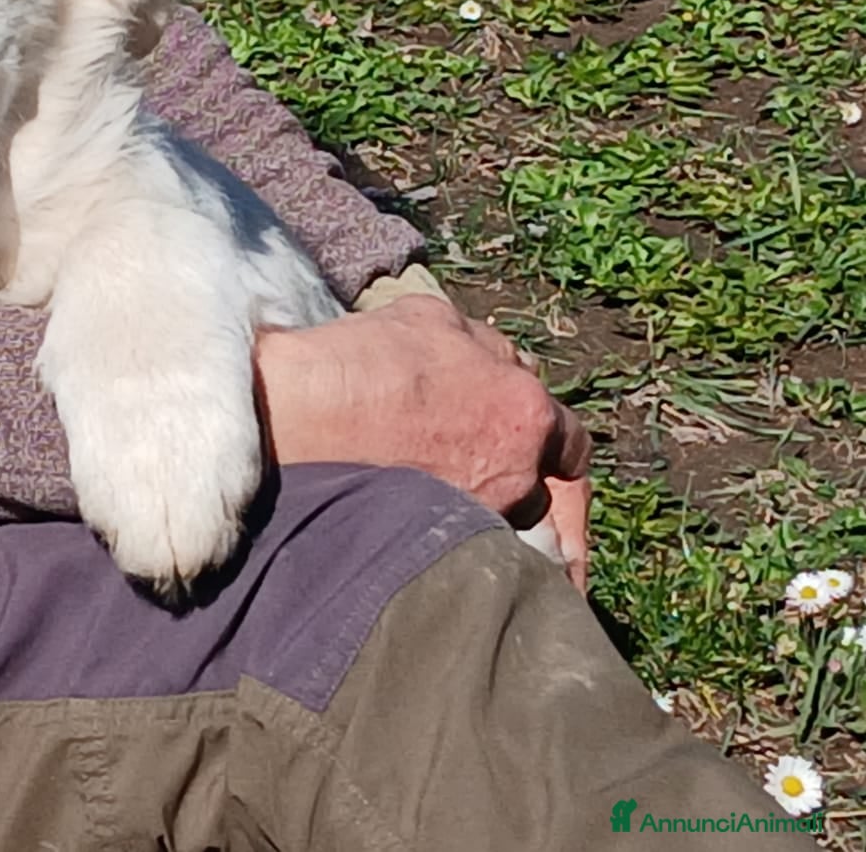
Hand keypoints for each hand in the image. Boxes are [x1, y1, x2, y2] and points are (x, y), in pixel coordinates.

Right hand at [253, 294, 592, 590]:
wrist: (296, 418)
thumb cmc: (362, 363)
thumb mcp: (430, 320)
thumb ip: (482, 345)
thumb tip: (495, 359)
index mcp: (525, 414)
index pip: (572, 443)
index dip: (548, 441)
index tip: (526, 442)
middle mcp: (515, 477)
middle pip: (535, 490)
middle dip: (510, 479)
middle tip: (468, 466)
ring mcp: (475, 519)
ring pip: (494, 522)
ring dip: (475, 508)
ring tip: (430, 493)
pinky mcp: (431, 548)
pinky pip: (453, 544)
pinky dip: (439, 533)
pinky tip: (406, 519)